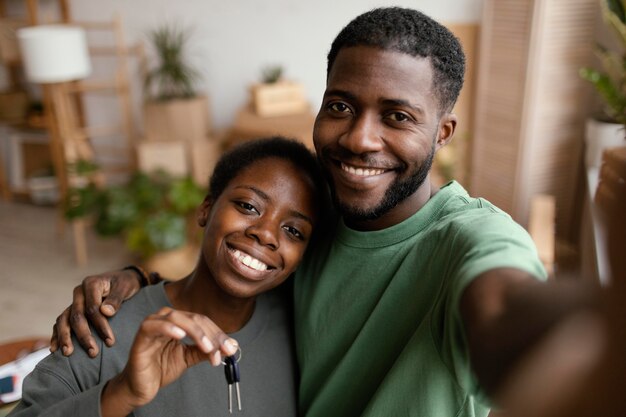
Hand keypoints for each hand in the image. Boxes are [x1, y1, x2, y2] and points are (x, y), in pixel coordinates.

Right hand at [50, 269, 142, 356]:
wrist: (122, 279)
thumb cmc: (125, 283)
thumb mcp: (125, 287)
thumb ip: (116, 299)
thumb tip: (106, 312)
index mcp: (91, 284)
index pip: (92, 308)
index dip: (100, 325)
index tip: (110, 341)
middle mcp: (79, 292)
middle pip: (76, 316)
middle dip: (84, 336)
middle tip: (93, 353)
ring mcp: (74, 301)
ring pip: (64, 320)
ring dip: (65, 338)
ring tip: (68, 353)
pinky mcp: (72, 309)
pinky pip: (61, 322)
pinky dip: (57, 335)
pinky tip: (55, 349)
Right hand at [101, 307, 238, 414]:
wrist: (141, 386)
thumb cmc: (162, 368)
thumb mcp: (190, 358)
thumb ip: (206, 351)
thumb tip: (231, 346)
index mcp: (180, 321)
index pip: (204, 322)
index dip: (218, 334)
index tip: (231, 349)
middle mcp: (167, 318)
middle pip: (195, 319)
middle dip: (212, 335)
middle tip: (222, 351)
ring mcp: (154, 324)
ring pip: (179, 318)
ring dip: (197, 333)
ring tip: (208, 348)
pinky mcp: (142, 335)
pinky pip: (155, 325)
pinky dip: (169, 327)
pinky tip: (181, 335)